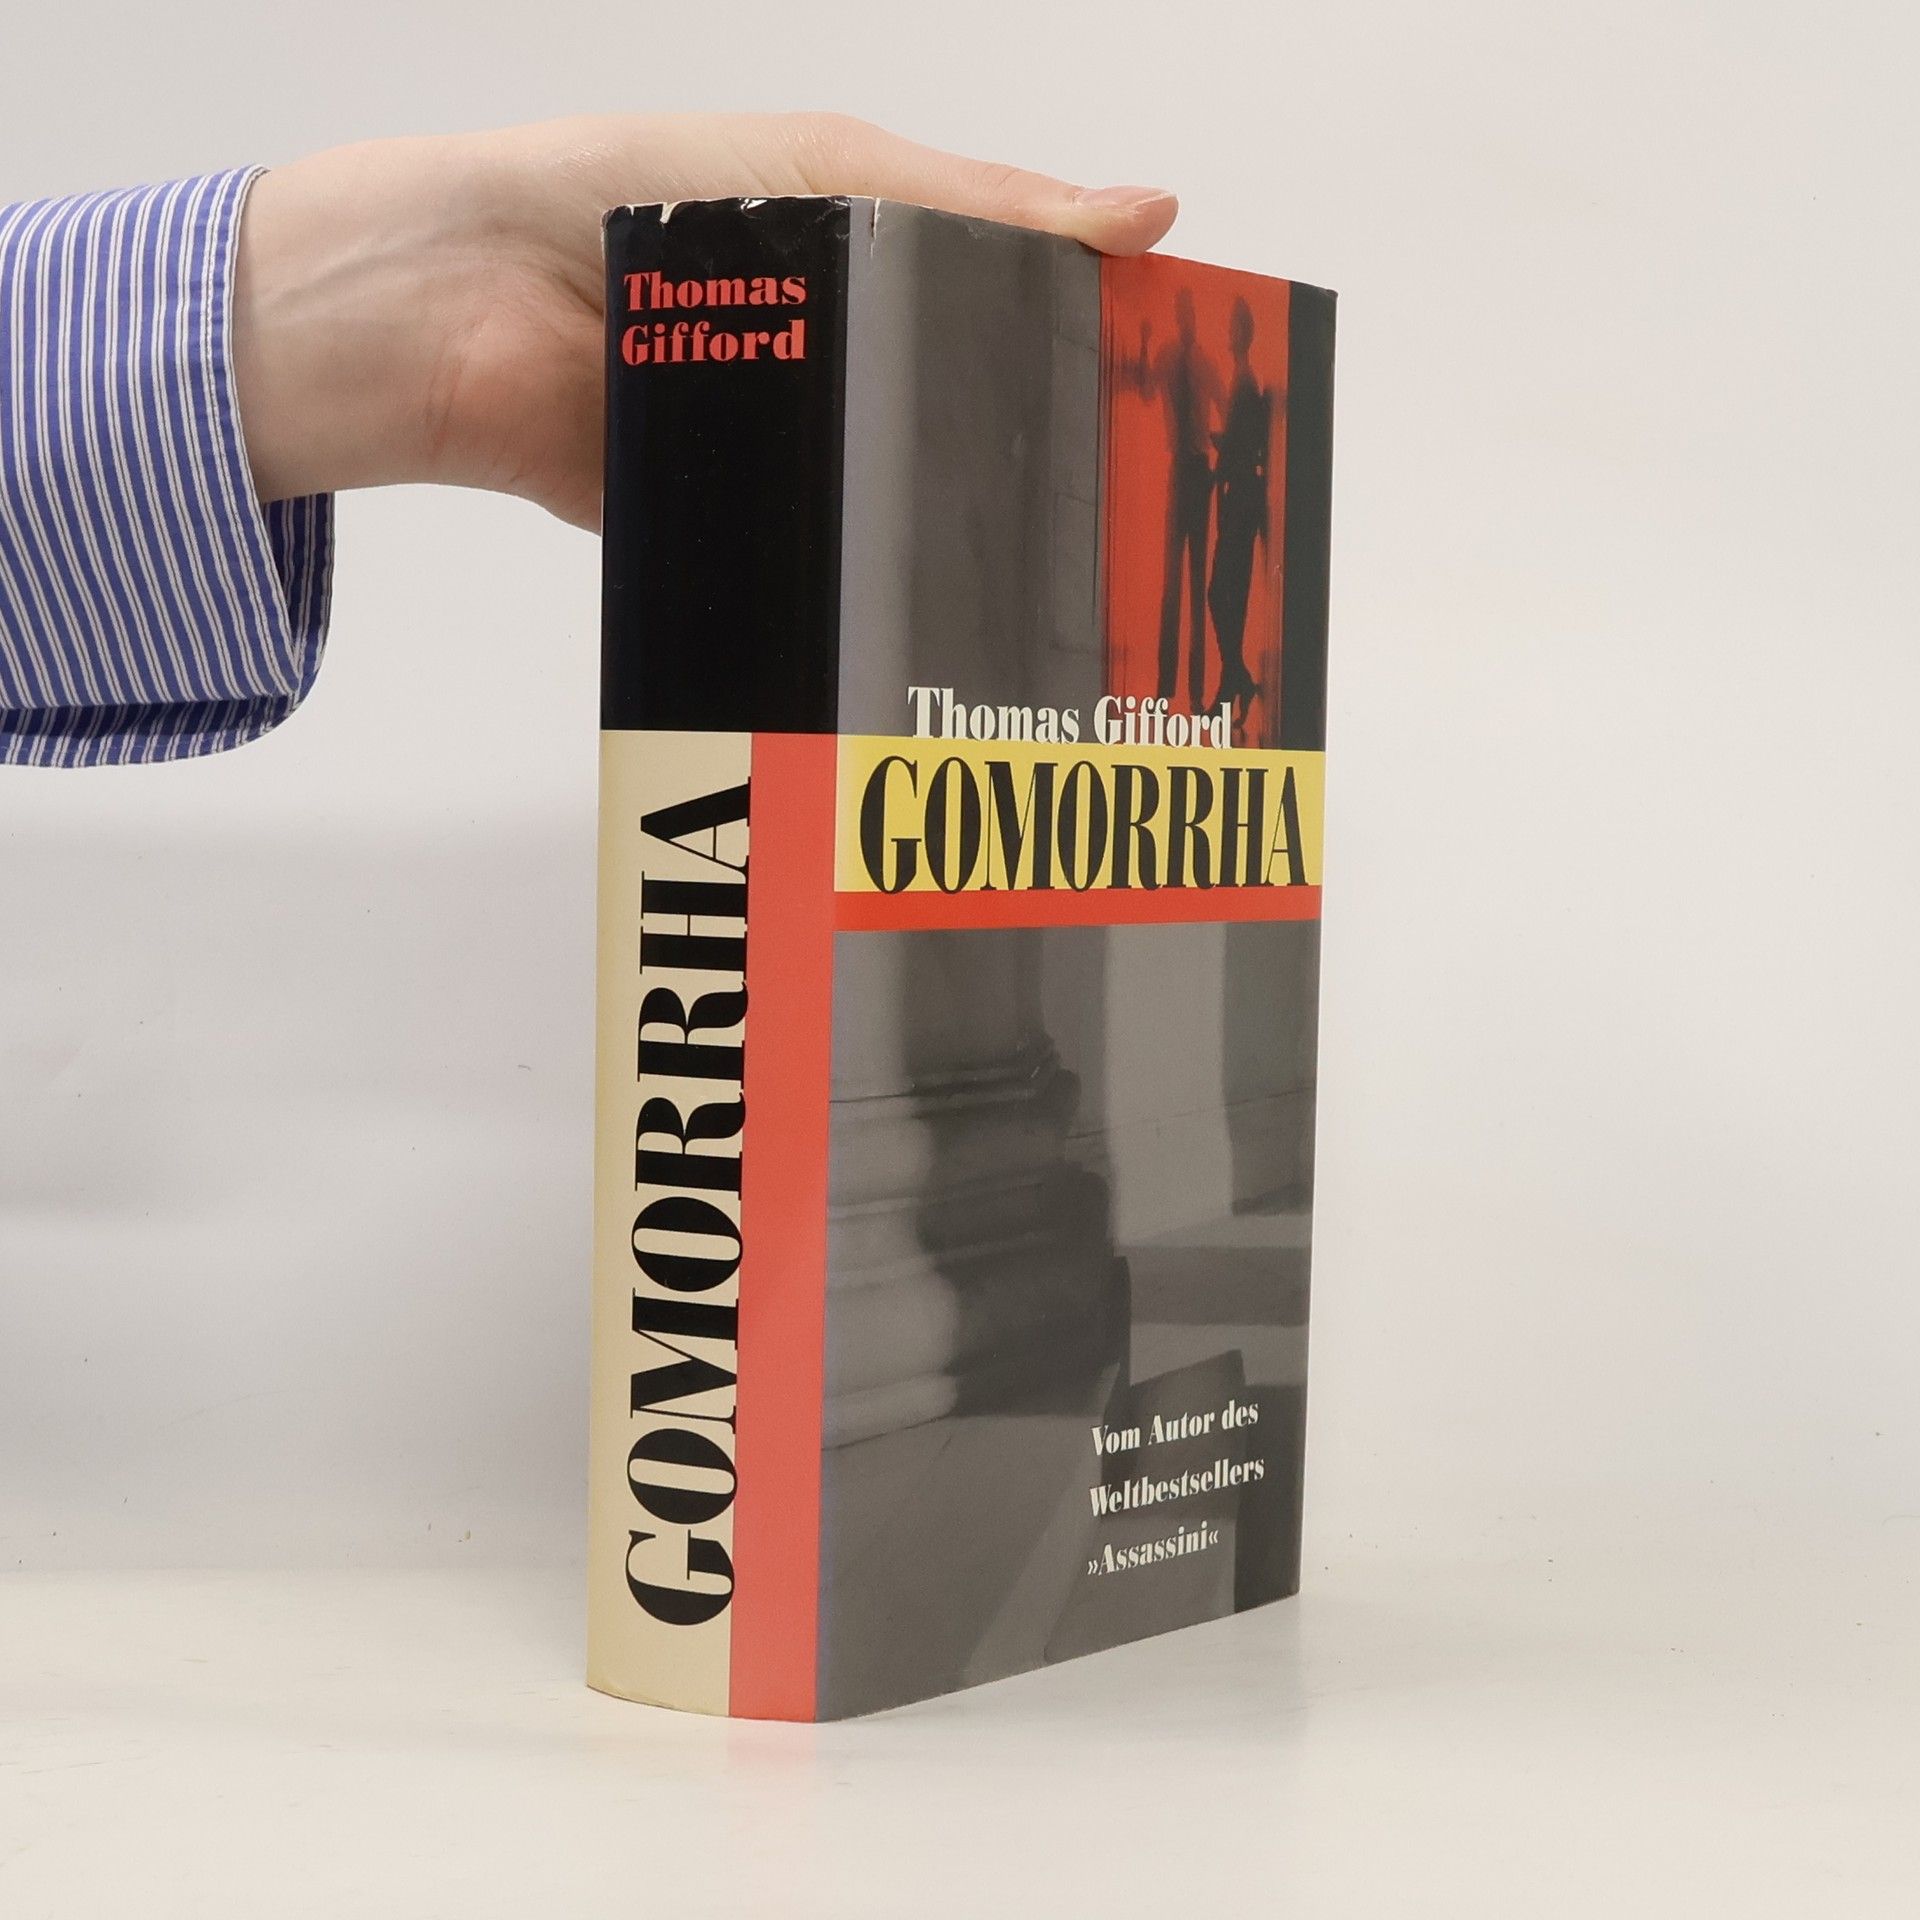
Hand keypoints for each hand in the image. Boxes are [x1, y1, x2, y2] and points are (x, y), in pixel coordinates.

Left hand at [233, 114, 1177, 528]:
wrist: (462, 303)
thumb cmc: (633, 197)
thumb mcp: (833, 173)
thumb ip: (984, 210)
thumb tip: (1149, 214)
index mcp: (868, 271)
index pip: (1008, 317)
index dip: (1086, 359)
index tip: (1166, 411)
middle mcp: (835, 366)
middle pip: (961, 427)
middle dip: (1033, 472)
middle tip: (1125, 526)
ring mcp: (783, 452)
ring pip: (894, 506)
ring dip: (948, 535)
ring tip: (1044, 590)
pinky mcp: (729, 527)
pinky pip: (810, 563)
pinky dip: (852, 582)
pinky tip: (919, 614)